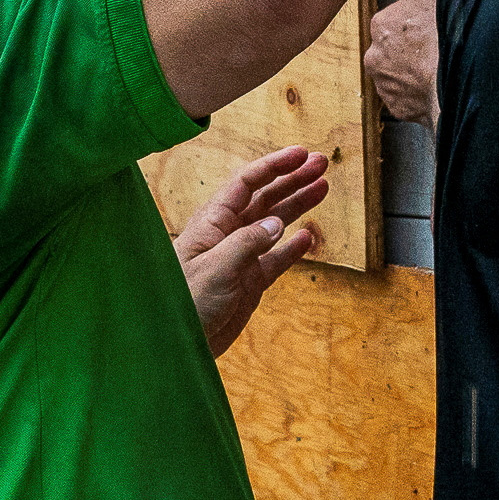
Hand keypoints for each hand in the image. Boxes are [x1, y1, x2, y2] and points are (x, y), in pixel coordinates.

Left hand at [176, 143, 330, 355]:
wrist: (176, 345)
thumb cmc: (184, 302)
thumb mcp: (215, 268)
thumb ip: (247, 243)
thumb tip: (278, 224)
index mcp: (213, 222)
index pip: (247, 183)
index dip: (274, 166)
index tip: (301, 154)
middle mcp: (228, 234)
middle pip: (265, 197)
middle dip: (292, 179)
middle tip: (321, 164)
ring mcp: (240, 258)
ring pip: (274, 224)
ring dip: (297, 205)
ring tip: (322, 189)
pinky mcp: (249, 282)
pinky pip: (276, 258)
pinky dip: (293, 247)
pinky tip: (309, 236)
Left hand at [365, 0, 440, 124]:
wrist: (456, 86)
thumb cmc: (446, 37)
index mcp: (381, 24)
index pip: (395, 19)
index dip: (417, 20)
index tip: (433, 23)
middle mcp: (375, 55)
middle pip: (395, 46)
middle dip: (413, 47)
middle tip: (438, 46)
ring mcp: (386, 84)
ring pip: (401, 72)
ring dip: (416, 70)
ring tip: (440, 66)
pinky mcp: (399, 108)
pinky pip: (409, 97)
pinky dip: (421, 92)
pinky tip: (439, 84)